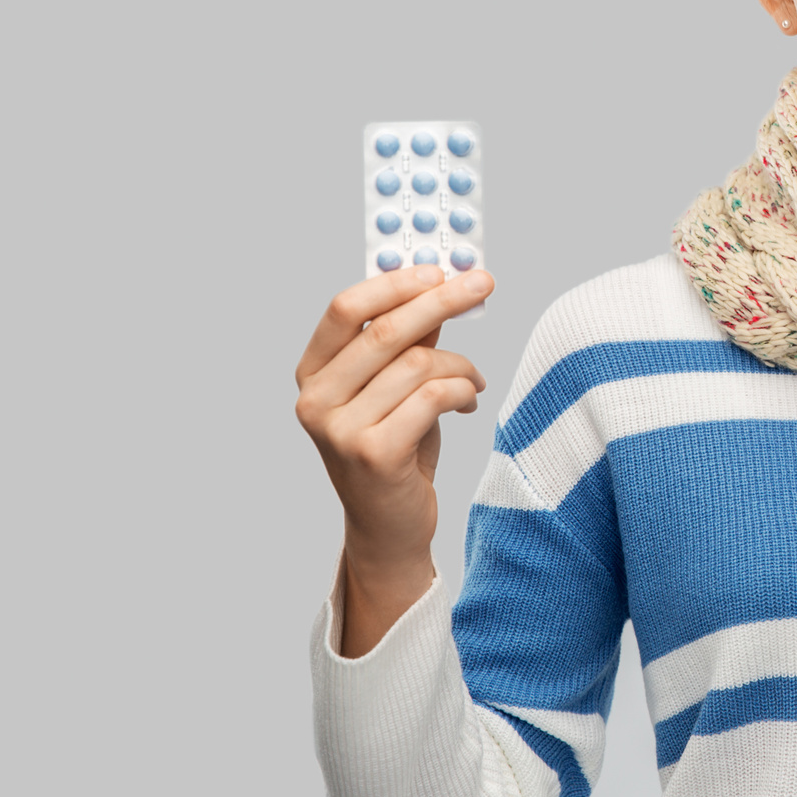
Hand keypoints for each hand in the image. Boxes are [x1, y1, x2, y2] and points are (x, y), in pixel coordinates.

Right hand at [295, 265, 493, 654]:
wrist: (390, 527)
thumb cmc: (396, 450)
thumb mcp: (396, 387)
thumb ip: (409, 340)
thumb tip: (438, 284)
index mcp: (313, 374)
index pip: (344, 308)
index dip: (394, 283)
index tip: (438, 268)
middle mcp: (315, 400)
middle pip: (387, 330)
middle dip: (443, 300)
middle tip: (483, 283)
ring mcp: (338, 430)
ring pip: (419, 364)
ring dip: (461, 365)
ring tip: (473, 381)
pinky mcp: (373, 454)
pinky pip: (434, 397)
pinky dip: (463, 391)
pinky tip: (468, 402)